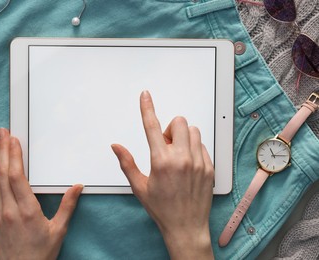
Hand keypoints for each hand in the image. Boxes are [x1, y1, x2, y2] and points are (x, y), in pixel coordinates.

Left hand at [0, 128, 82, 259]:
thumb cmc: (41, 253)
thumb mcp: (59, 230)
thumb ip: (67, 206)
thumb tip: (77, 187)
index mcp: (27, 211)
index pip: (17, 177)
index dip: (13, 157)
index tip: (13, 141)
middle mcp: (10, 210)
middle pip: (3, 175)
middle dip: (3, 151)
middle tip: (2, 133)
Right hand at [111, 91, 213, 259]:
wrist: (186, 227)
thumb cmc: (162, 209)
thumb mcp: (139, 187)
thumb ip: (127, 163)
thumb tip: (116, 146)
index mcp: (161, 161)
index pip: (152, 126)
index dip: (147, 108)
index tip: (145, 95)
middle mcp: (181, 159)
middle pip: (179, 122)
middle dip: (170, 129)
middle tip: (166, 145)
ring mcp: (198, 162)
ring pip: (193, 131)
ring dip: (183, 137)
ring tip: (178, 155)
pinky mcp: (209, 167)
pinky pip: (203, 145)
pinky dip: (194, 149)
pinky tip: (188, 165)